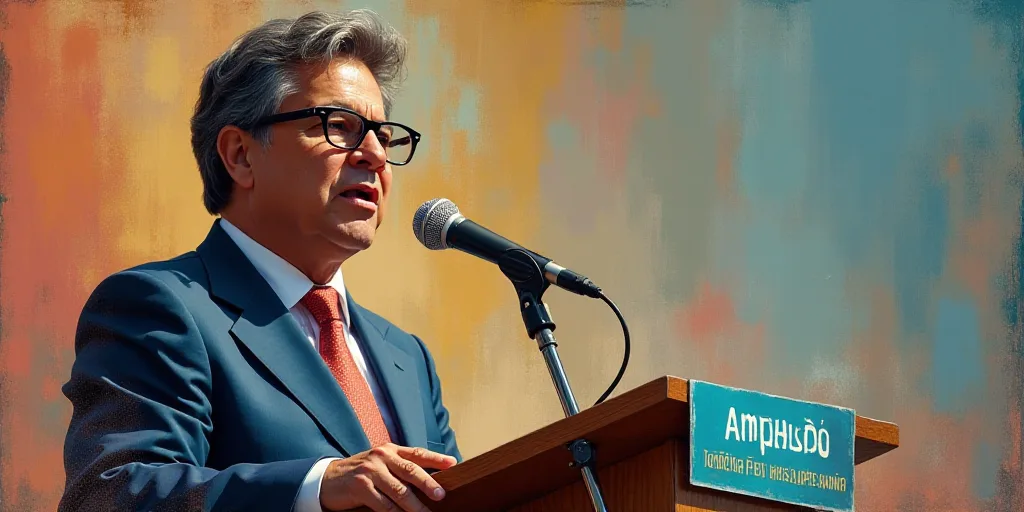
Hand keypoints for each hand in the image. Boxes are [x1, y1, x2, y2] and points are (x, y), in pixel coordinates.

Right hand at [319, 443, 457, 510]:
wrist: (327, 479)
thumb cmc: (360, 473)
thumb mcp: (380, 464)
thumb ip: (399, 468)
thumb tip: (428, 481)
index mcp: (390, 450)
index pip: (417, 453)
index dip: (436, 458)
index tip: (453, 464)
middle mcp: (382, 456)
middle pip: (410, 470)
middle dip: (428, 484)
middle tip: (441, 495)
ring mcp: (371, 471)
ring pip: (399, 491)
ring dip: (414, 506)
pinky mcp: (361, 486)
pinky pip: (383, 505)